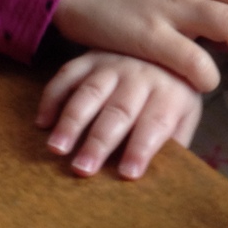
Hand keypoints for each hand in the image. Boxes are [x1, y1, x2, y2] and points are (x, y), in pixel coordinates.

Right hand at [36, 51, 202, 178]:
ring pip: (90, 92)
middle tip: (82, 169)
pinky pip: (67, 75)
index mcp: (170, 93)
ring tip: (56, 148)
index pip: (156, 123)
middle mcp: (141, 75)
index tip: (128, 174)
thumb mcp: (185, 115)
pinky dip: (52, 97)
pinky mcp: (90, 57)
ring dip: (71, 121)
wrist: (164, 48)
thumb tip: (162, 178)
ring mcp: (113, 64)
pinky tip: (42, 122)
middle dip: (99, 141)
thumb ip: (174, 143)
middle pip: (119, 111)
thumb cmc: (171, 96)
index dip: (141, 148)